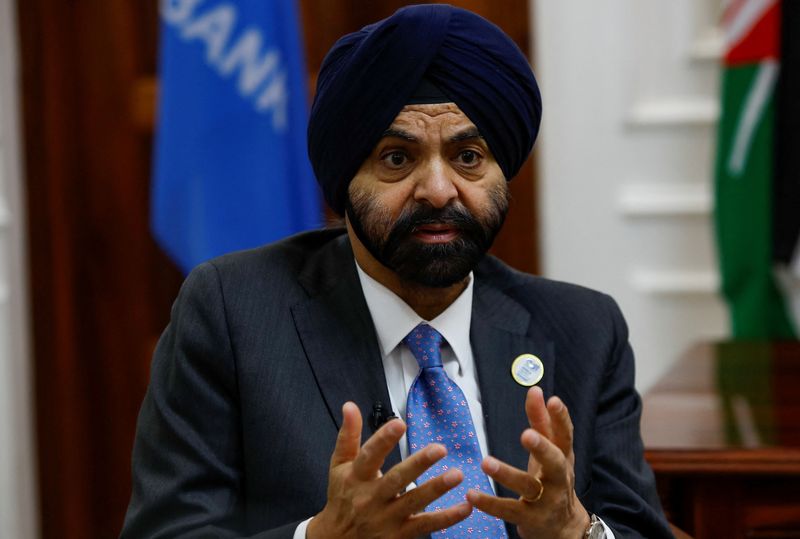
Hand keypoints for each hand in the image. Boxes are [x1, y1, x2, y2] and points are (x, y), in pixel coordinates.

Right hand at [307, 402, 472, 538]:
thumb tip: (350, 406)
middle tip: (439, 448)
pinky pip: (425, 525)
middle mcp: (371, 498)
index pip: (369, 456)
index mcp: (356, 477)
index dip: (384, 439)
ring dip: (436, 488)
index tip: (399, 423)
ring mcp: (386, 518)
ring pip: (414, 502)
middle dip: (418, 464)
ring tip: (457, 475)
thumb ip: (348, 436)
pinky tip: (465, 507)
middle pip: (396, 479)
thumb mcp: (339, 465)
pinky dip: (446, 518)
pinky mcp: (400, 534)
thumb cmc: (342, 496)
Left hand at [466, 387, 589, 538]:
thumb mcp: (551, 453)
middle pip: (555, 463)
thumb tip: (536, 390)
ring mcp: (546, 501)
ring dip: (507, 474)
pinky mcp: (530, 519)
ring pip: (528, 487)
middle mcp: (559, 479)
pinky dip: (490, 503)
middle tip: (527, 434)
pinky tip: (471, 495)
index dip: (561, 418)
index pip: (565, 436)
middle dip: (542, 448)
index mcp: (563, 458)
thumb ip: (542, 422)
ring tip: (486, 462)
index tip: (553, 400)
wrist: (565, 528)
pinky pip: (508, 510)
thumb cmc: (553, 480)